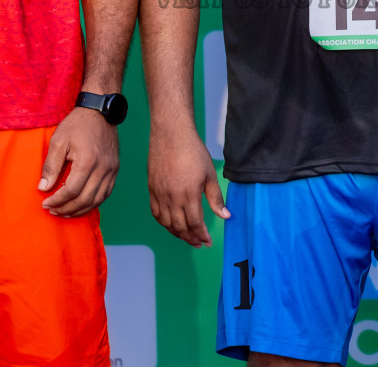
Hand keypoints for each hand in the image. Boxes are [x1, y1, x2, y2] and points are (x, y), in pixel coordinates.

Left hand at [40, 108, 118, 216]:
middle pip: (85, 199)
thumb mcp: (58, 141)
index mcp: (87, 161)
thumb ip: (51, 166)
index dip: (57, 201)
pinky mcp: (115, 169)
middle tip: (53, 211)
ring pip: (97, 200)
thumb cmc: (77, 125)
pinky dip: (93, 203)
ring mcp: (111, 169)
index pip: (71, 191)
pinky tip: (81, 204)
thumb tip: (43, 188)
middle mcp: (103, 168)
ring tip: (65, 212)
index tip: (45, 204)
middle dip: (67, 209)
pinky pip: (106, 193)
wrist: (99, 111)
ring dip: (80, 210)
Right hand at [148, 127, 228, 246]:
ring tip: (186, 236)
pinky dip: (163, 222)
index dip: (202, 235)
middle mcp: (172, 197)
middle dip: (190, 238)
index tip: (207, 241)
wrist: (171, 135)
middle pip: (180, 227)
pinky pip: (155, 212)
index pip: (195, 223)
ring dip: (177, 233)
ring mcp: (160, 194)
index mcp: (189, 194)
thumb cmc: (193, 151)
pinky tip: (170, 224)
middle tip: (198, 243)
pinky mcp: (151, 189)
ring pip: (166, 223)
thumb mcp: (210, 174)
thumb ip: (216, 198)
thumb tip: (225, 215)